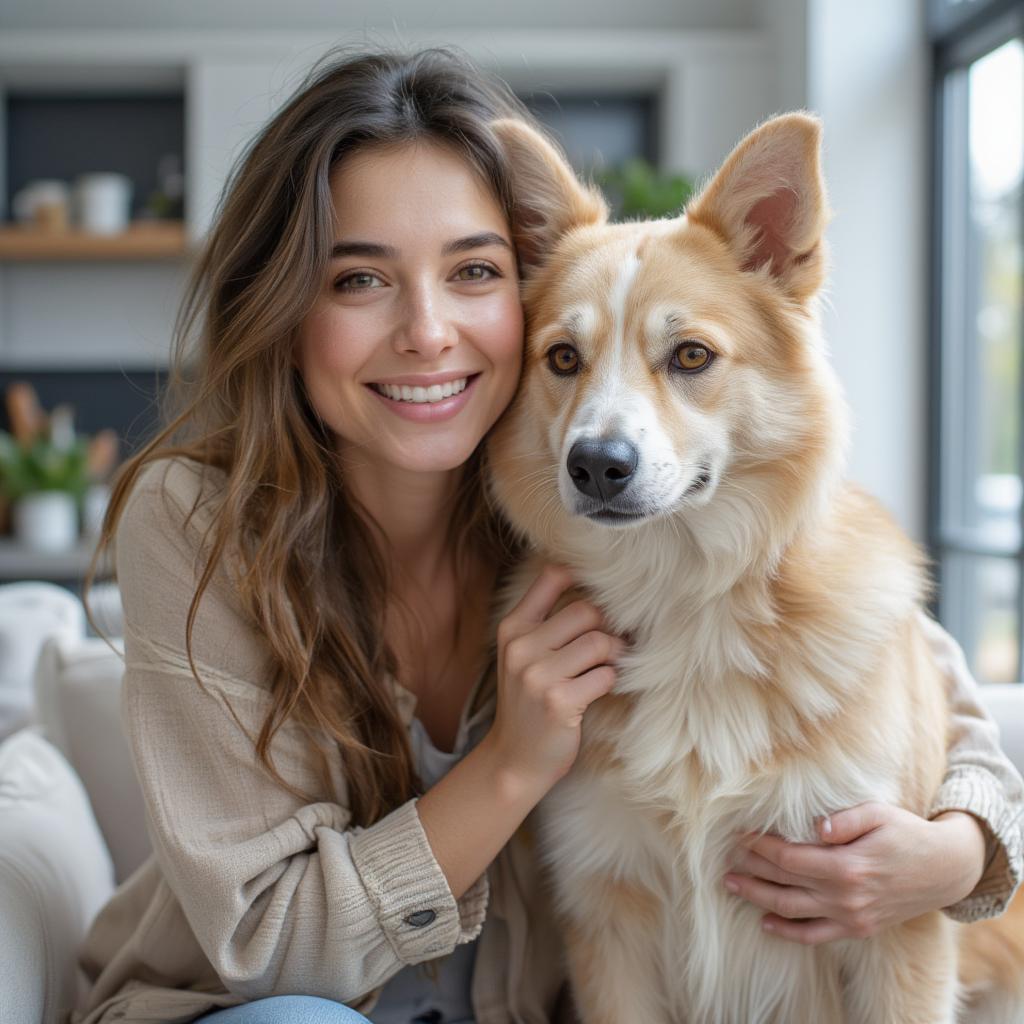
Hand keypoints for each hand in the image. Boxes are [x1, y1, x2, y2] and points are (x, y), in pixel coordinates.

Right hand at [485, 563, 622, 793]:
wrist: (514, 758)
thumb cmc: (530, 701)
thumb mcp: (524, 656)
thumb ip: (549, 623)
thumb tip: (601, 591)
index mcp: (512, 628)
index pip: (551, 578)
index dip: (582, 575)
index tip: (601, 589)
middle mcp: (521, 647)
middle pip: (586, 610)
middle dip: (607, 626)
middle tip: (612, 643)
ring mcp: (538, 675)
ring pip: (599, 642)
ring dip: (614, 654)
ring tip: (609, 665)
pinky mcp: (559, 702)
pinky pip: (605, 675)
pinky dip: (610, 681)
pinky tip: (598, 690)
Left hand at [722, 801, 986, 944]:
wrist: (944, 869)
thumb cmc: (906, 833)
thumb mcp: (878, 814)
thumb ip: (844, 819)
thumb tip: (814, 826)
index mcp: (847, 865)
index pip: (789, 858)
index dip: (760, 848)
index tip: (739, 836)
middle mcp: (845, 896)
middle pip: (784, 884)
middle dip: (751, 870)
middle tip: (725, 859)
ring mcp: (851, 916)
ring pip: (792, 911)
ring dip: (758, 898)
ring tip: (732, 884)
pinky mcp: (857, 928)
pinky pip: (815, 935)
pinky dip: (788, 931)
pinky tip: (765, 922)